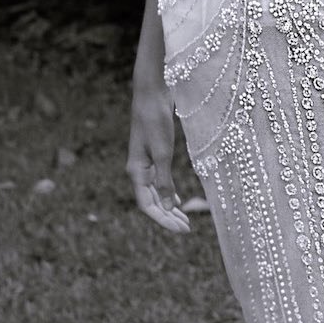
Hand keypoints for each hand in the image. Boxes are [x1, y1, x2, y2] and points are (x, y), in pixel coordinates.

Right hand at [128, 77, 190, 234]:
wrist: (151, 93)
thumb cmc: (156, 119)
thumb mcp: (163, 152)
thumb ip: (165, 180)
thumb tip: (169, 207)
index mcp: (136, 171)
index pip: (147, 205)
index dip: (163, 220)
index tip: (182, 229)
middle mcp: (138, 170)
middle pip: (151, 202)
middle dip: (168, 217)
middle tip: (187, 228)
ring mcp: (145, 163)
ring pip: (155, 193)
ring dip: (169, 207)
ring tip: (184, 219)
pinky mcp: (153, 155)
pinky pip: (158, 181)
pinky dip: (168, 193)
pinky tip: (178, 199)